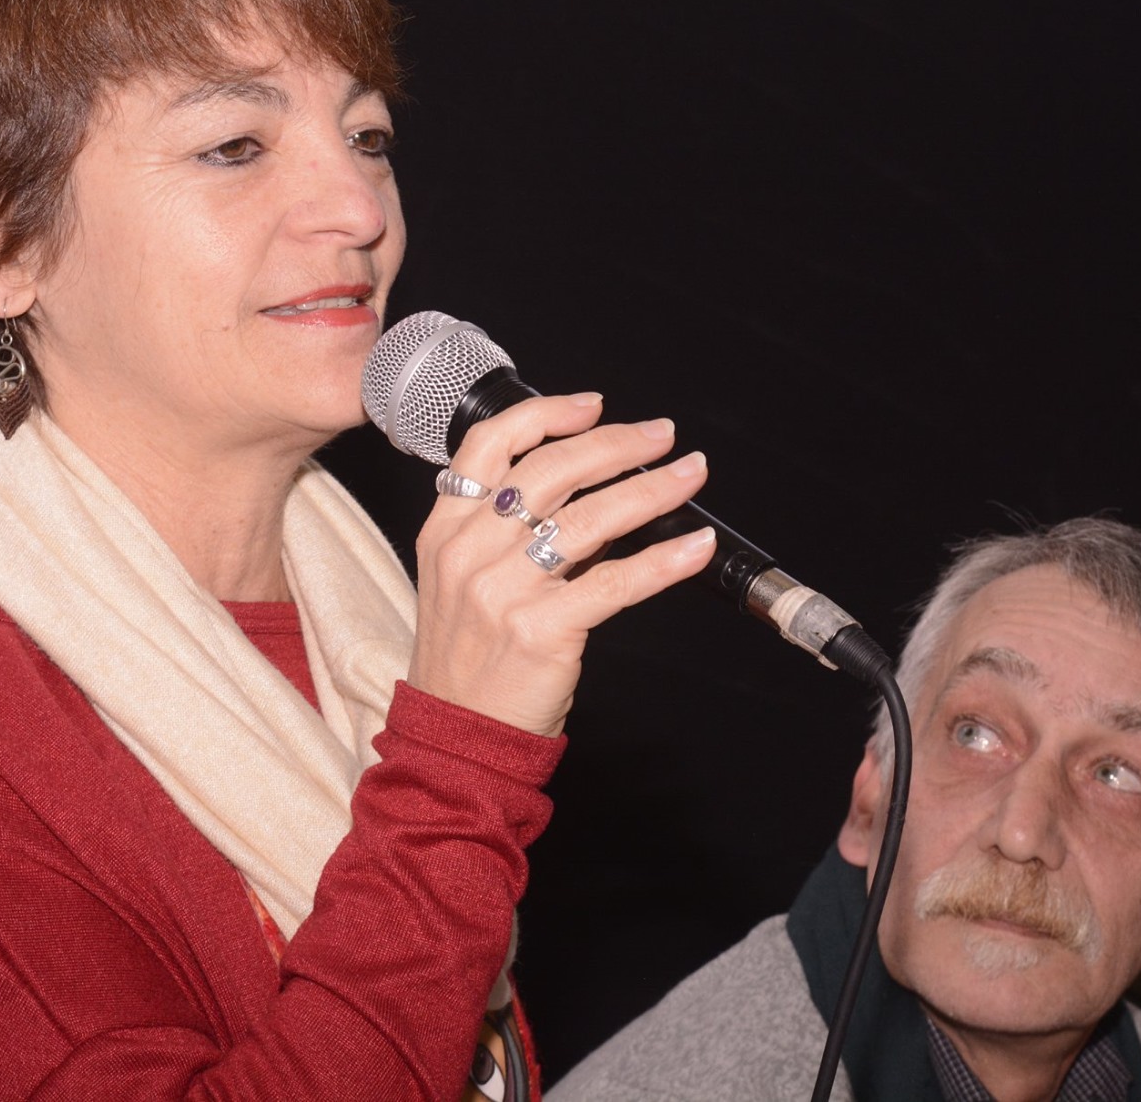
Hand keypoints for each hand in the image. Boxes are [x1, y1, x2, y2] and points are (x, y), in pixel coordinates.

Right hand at [407, 392, 713, 734]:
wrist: (455, 735)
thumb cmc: (468, 659)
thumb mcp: (460, 580)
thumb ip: (500, 529)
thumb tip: (582, 487)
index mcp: (446, 529)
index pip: (490, 444)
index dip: (548, 414)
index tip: (594, 406)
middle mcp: (470, 550)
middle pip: (553, 469)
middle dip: (617, 444)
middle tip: (663, 435)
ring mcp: (504, 589)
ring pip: (592, 517)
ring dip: (653, 490)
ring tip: (690, 475)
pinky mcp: (543, 629)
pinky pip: (617, 580)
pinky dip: (664, 559)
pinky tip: (694, 546)